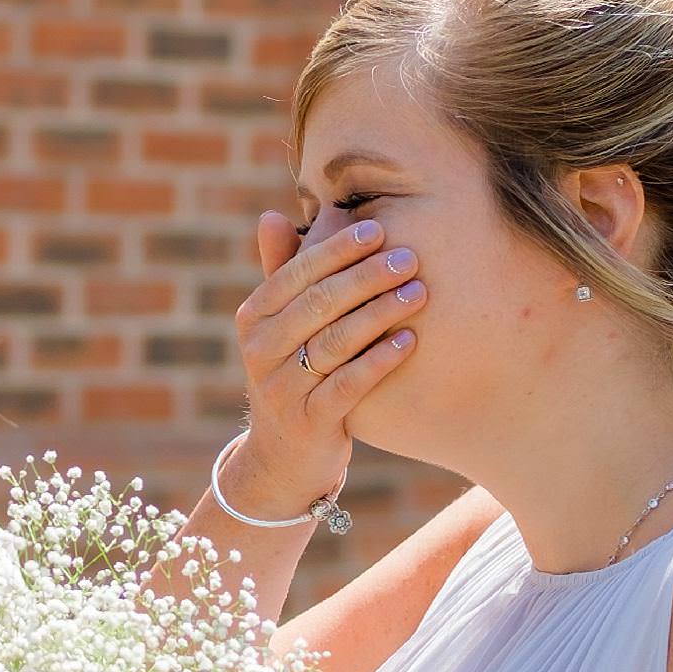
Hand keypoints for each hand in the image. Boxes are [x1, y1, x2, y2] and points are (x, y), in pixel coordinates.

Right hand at [228, 211, 423, 518]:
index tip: (378, 229)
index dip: (337, 250)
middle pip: (319, 304)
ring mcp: (281, 389)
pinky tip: (409, 341)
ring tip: (419, 293)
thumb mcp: (278, 327)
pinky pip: (349, 385)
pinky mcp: (308, 422)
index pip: (296, 274)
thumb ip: (279, 273)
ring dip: (380, 313)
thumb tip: (270, 214)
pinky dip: (380, 360)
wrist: (283, 457)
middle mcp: (260, 351)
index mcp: (252, 318)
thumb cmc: (292, 374)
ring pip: (336, 342)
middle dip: (367, 277)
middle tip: (409, 258)